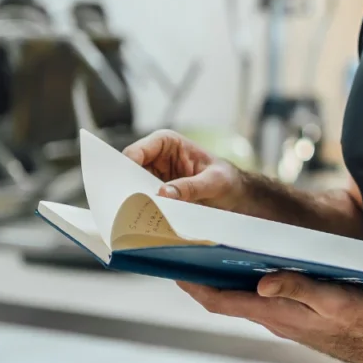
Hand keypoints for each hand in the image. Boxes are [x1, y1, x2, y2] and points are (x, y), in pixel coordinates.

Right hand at [124, 130, 245, 209]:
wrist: (235, 195)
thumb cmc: (227, 179)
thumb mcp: (213, 182)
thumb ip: (191, 186)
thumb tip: (164, 193)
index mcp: (167, 142)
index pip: (137, 152)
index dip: (127, 167)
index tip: (128, 186)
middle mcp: (156, 157)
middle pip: (129, 171)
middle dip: (128, 187)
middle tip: (128, 206)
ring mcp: (155, 176)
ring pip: (133, 188)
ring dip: (135, 201)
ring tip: (138, 215)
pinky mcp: (157, 193)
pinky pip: (143, 201)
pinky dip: (143, 209)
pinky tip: (147, 220)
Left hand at [178, 273, 362, 362]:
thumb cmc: (361, 320)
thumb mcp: (333, 299)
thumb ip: (298, 288)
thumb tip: (261, 282)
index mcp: (276, 313)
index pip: (223, 301)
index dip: (196, 287)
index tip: (174, 268)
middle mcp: (273, 318)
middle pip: (226, 300)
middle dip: (201, 281)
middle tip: (181, 256)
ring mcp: (283, 320)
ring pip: (242, 300)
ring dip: (221, 282)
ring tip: (206, 257)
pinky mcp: (295, 318)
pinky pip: (260, 301)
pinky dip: (245, 285)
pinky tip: (249, 269)